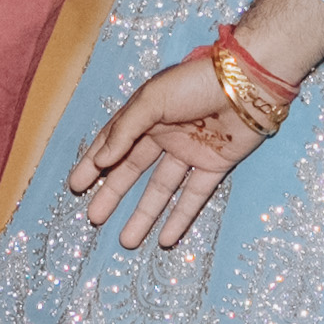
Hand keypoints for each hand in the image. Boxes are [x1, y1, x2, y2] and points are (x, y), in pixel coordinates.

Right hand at [71, 47, 265, 251]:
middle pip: (133, 170)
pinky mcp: (215, 165)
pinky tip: (166, 240)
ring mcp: (190, 152)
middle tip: (94, 218)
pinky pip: (194, 196)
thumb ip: (126, 131)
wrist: (247, 83)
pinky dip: (180, 218)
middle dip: (113, 194)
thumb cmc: (195, 82)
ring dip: (144, 215)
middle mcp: (165, 135)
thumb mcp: (152, 99)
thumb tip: (102, 160)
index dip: (94, 163)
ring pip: (161, 189)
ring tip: (127, 241)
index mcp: (146, 115)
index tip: (76, 186)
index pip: (113, 143)